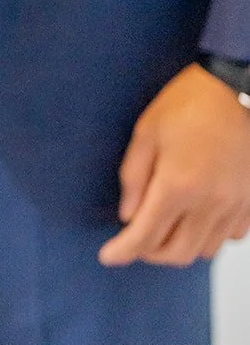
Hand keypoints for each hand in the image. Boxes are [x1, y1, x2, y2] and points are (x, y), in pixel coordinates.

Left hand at [99, 64, 249, 266]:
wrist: (236, 88)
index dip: (123, 251)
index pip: (145, 236)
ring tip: (165, 226)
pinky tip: (197, 217)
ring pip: (204, 251)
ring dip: (180, 246)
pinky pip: (230, 237)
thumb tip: (128, 216)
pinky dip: (209, 236)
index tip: (108, 256)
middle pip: (176, 254)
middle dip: (150, 253)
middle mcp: (209, 203)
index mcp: (178, 185)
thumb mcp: (146, 133)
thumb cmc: (187, 105)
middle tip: (136, 239)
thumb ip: (133, 178)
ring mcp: (235, 204)